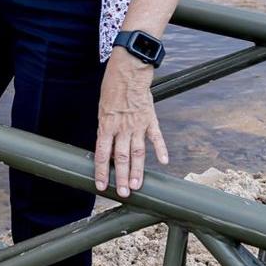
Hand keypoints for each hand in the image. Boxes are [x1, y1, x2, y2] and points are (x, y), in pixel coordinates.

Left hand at [94, 48, 168, 196]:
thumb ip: (106, 130)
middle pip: (122, 158)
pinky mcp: (150, 119)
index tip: (101, 185)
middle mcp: (122, 128)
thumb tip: (109, 149)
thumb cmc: (112, 88)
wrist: (128, 72)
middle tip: (123, 193)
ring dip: (138, 170)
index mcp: (106, 125)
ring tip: (137, 185)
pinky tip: (163, 161)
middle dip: (122, 177)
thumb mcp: (102, 110)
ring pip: (138, 152)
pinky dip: (161, 149)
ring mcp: (137, 125)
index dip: (101, 171)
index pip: (102, 154)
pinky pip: (156, 137)